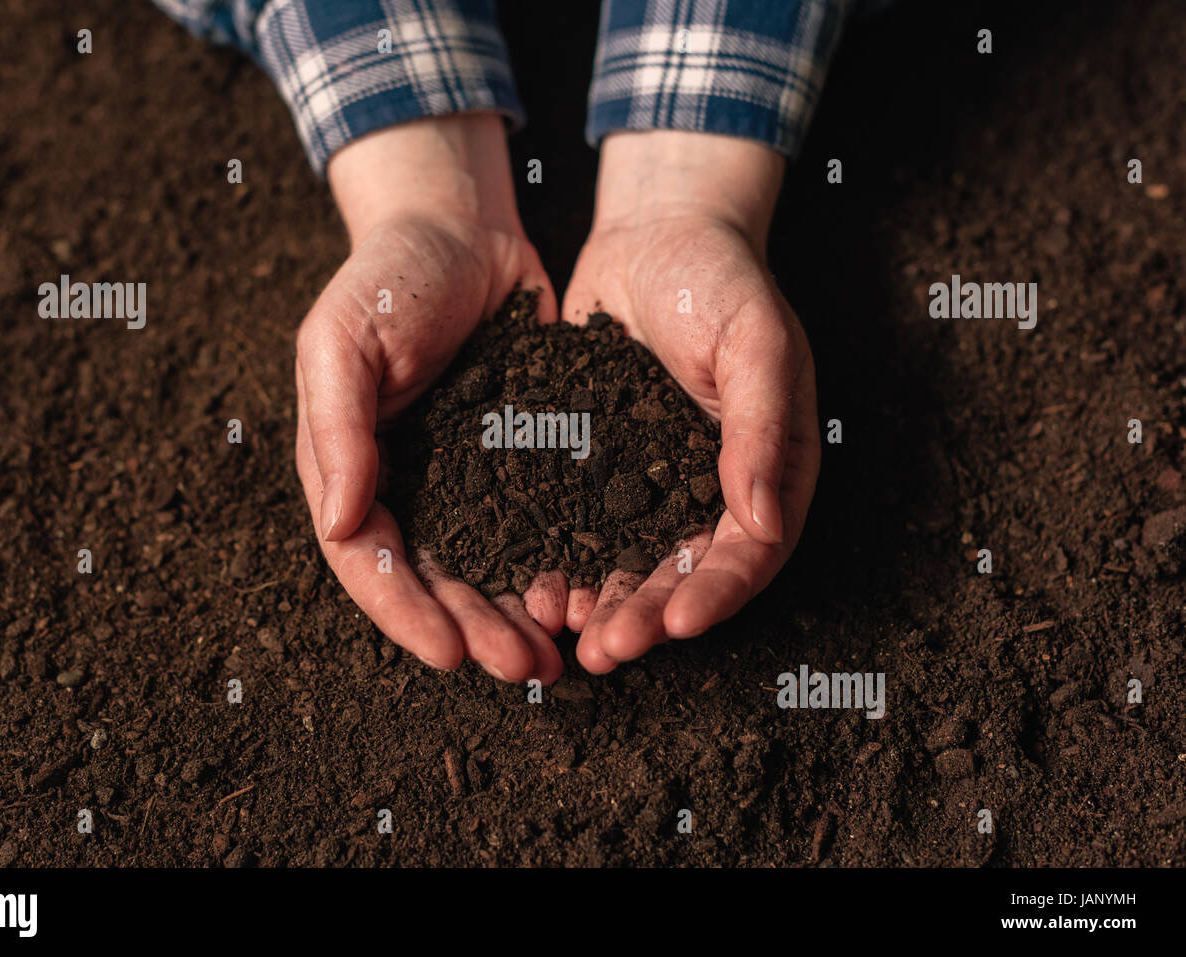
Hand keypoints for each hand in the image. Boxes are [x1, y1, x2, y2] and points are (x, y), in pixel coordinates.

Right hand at [294, 114, 565, 683]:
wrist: (462, 226)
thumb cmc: (389, 274)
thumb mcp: (343, 338)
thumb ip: (338, 427)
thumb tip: (340, 524)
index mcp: (349, 467)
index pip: (368, 561)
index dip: (405, 612)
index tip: (449, 654)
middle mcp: (403, 485)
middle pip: (433, 581)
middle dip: (473, 630)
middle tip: (523, 667)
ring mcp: (460, 478)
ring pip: (484, 568)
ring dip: (513, 615)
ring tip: (556, 654)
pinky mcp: (515, 461)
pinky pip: (532, 525)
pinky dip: (551, 563)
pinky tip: (582, 591)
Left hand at [562, 131, 820, 672]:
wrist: (654, 233)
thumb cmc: (722, 279)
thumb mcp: (756, 343)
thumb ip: (763, 429)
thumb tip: (766, 522)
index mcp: (765, 470)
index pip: (750, 553)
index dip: (717, 594)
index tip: (678, 624)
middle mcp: (708, 490)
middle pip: (683, 574)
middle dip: (647, 616)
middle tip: (606, 649)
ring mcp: (649, 482)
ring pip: (627, 561)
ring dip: (600, 601)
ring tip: (561, 631)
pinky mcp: (596, 467)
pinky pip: (577, 524)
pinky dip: (559, 557)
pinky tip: (528, 582)